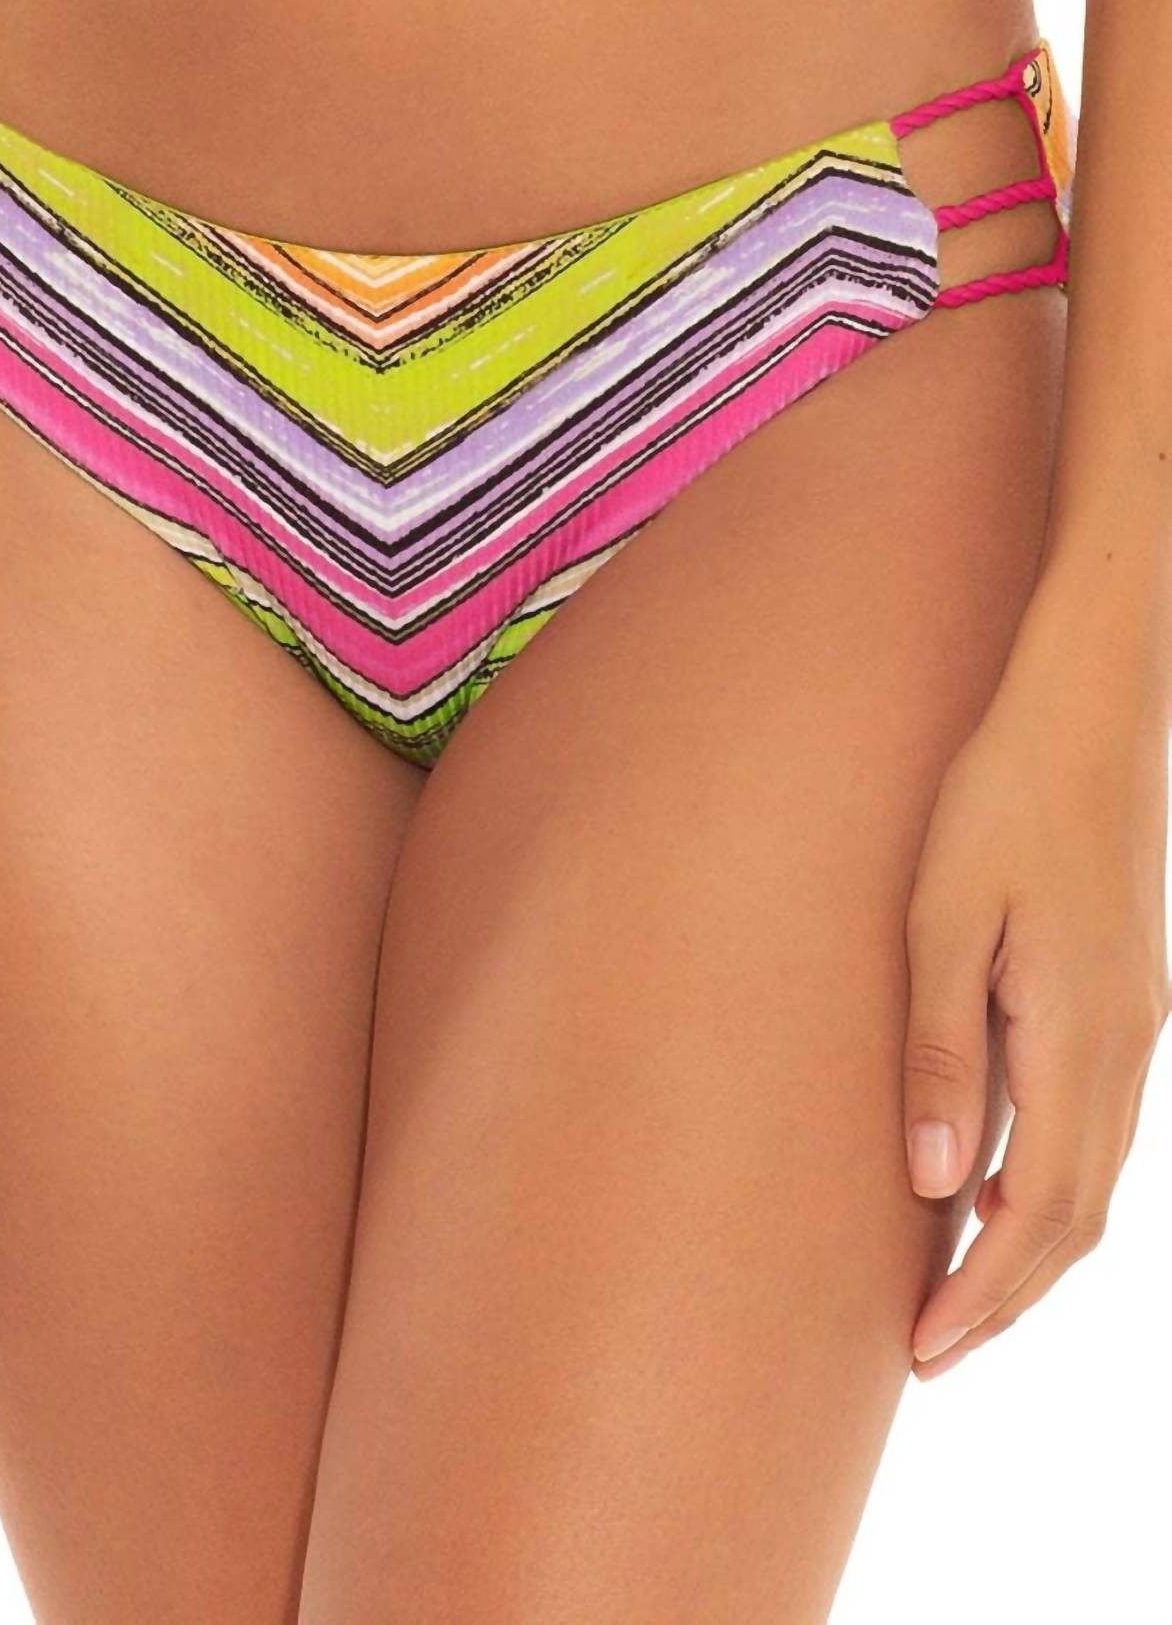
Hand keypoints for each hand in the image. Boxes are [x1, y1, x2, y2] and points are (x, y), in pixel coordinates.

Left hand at [901, 611, 1169, 1377]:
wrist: (1093, 710)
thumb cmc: (1000, 797)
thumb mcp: (942, 917)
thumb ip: (941, 1051)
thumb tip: (933, 1185)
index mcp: (1079, 1039)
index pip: (1038, 1213)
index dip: (986, 1294)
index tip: (925, 1351)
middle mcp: (1124, 1048)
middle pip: (1075, 1217)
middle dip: (1006, 1294)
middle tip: (929, 1350)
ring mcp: (1137, 1024)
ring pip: (1094, 1176)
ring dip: (1029, 1245)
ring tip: (955, 1288)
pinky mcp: (1128, 996)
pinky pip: (1096, 1124)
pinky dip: (1050, 1180)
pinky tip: (993, 1178)